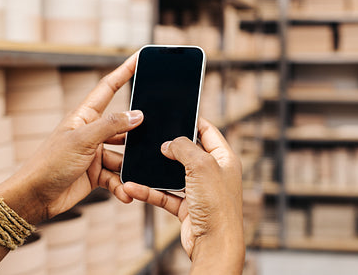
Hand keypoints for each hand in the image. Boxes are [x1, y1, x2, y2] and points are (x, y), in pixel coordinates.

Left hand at [0, 54, 139, 223]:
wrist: (34, 197)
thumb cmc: (49, 163)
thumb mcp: (82, 140)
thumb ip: (111, 125)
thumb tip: (138, 115)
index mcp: (86, 116)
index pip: (108, 88)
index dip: (124, 72)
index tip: (139, 58)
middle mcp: (93, 132)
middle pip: (123, 126)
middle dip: (138, 134)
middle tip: (155, 136)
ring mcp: (96, 153)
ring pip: (124, 156)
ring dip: (129, 169)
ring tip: (135, 179)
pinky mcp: (98, 173)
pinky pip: (118, 176)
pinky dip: (122, 185)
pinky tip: (126, 193)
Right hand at [123, 118, 244, 273]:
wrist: (214, 244)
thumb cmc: (217, 205)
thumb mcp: (201, 165)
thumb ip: (183, 147)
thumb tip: (168, 143)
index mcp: (224, 158)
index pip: (209, 131)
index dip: (194, 121)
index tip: (177, 113)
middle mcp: (214, 173)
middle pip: (189, 152)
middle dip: (170, 146)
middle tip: (153, 137)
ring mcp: (200, 191)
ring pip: (173, 175)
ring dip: (155, 172)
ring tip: (137, 164)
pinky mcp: (188, 207)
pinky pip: (165, 195)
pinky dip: (150, 191)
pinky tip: (133, 187)